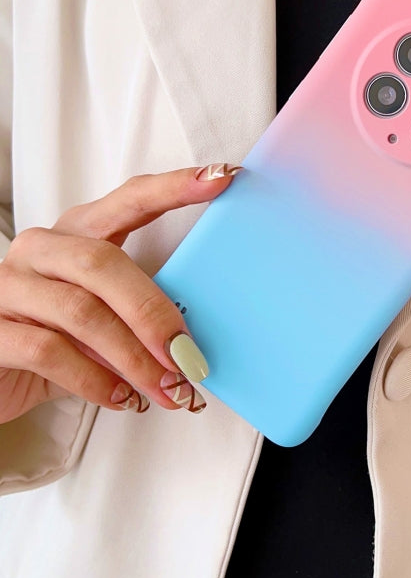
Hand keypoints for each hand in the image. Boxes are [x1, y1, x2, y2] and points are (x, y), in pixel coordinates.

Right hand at [0, 164, 240, 423]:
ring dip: (134, 358)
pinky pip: (49, 351)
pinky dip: (95, 380)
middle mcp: (42, 249)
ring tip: (166, 388)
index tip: (221, 179)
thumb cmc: (57, 338)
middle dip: (153, 313)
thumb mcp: (101, 317)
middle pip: (103, 263)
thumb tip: (192, 342)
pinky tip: (122, 398)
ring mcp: (9, 285)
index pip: (130, 199)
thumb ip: (135, 314)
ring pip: (82, 312)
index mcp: (79, 233)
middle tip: (189, 355)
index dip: (174, 188)